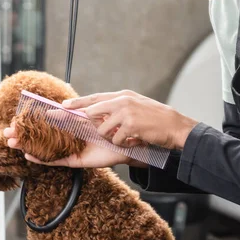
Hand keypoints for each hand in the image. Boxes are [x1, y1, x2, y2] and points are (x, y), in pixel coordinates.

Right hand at [4, 123, 137, 167]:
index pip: (43, 124)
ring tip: (12, 144)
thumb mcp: (88, 116)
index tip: (13, 121)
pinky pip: (55, 160)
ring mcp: (68, 150)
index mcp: (67, 126)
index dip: (28, 124)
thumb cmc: (109, 126)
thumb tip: (54, 109)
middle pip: (39, 138)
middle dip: (22, 136)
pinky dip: (42, 159)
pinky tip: (29, 155)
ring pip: (43, 149)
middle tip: (6, 134)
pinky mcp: (74, 160)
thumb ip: (71, 114)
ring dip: (27, 146)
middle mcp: (65, 138)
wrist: (125, 141)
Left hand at [62, 90, 196, 150]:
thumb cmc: (156, 119)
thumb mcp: (136, 107)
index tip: (64, 106)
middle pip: (92, 112)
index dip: (78, 103)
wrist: (175, 126)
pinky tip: (135, 140)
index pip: (95, 98)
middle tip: (102, 130)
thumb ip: (119, 108)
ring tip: (128, 137)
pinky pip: (115, 140)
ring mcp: (125, 112)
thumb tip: (101, 112)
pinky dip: (124, 144)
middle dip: (93, 125)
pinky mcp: (130, 124)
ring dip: (113, 138)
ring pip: (102, 130)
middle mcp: (122, 101)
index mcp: (122, 96)